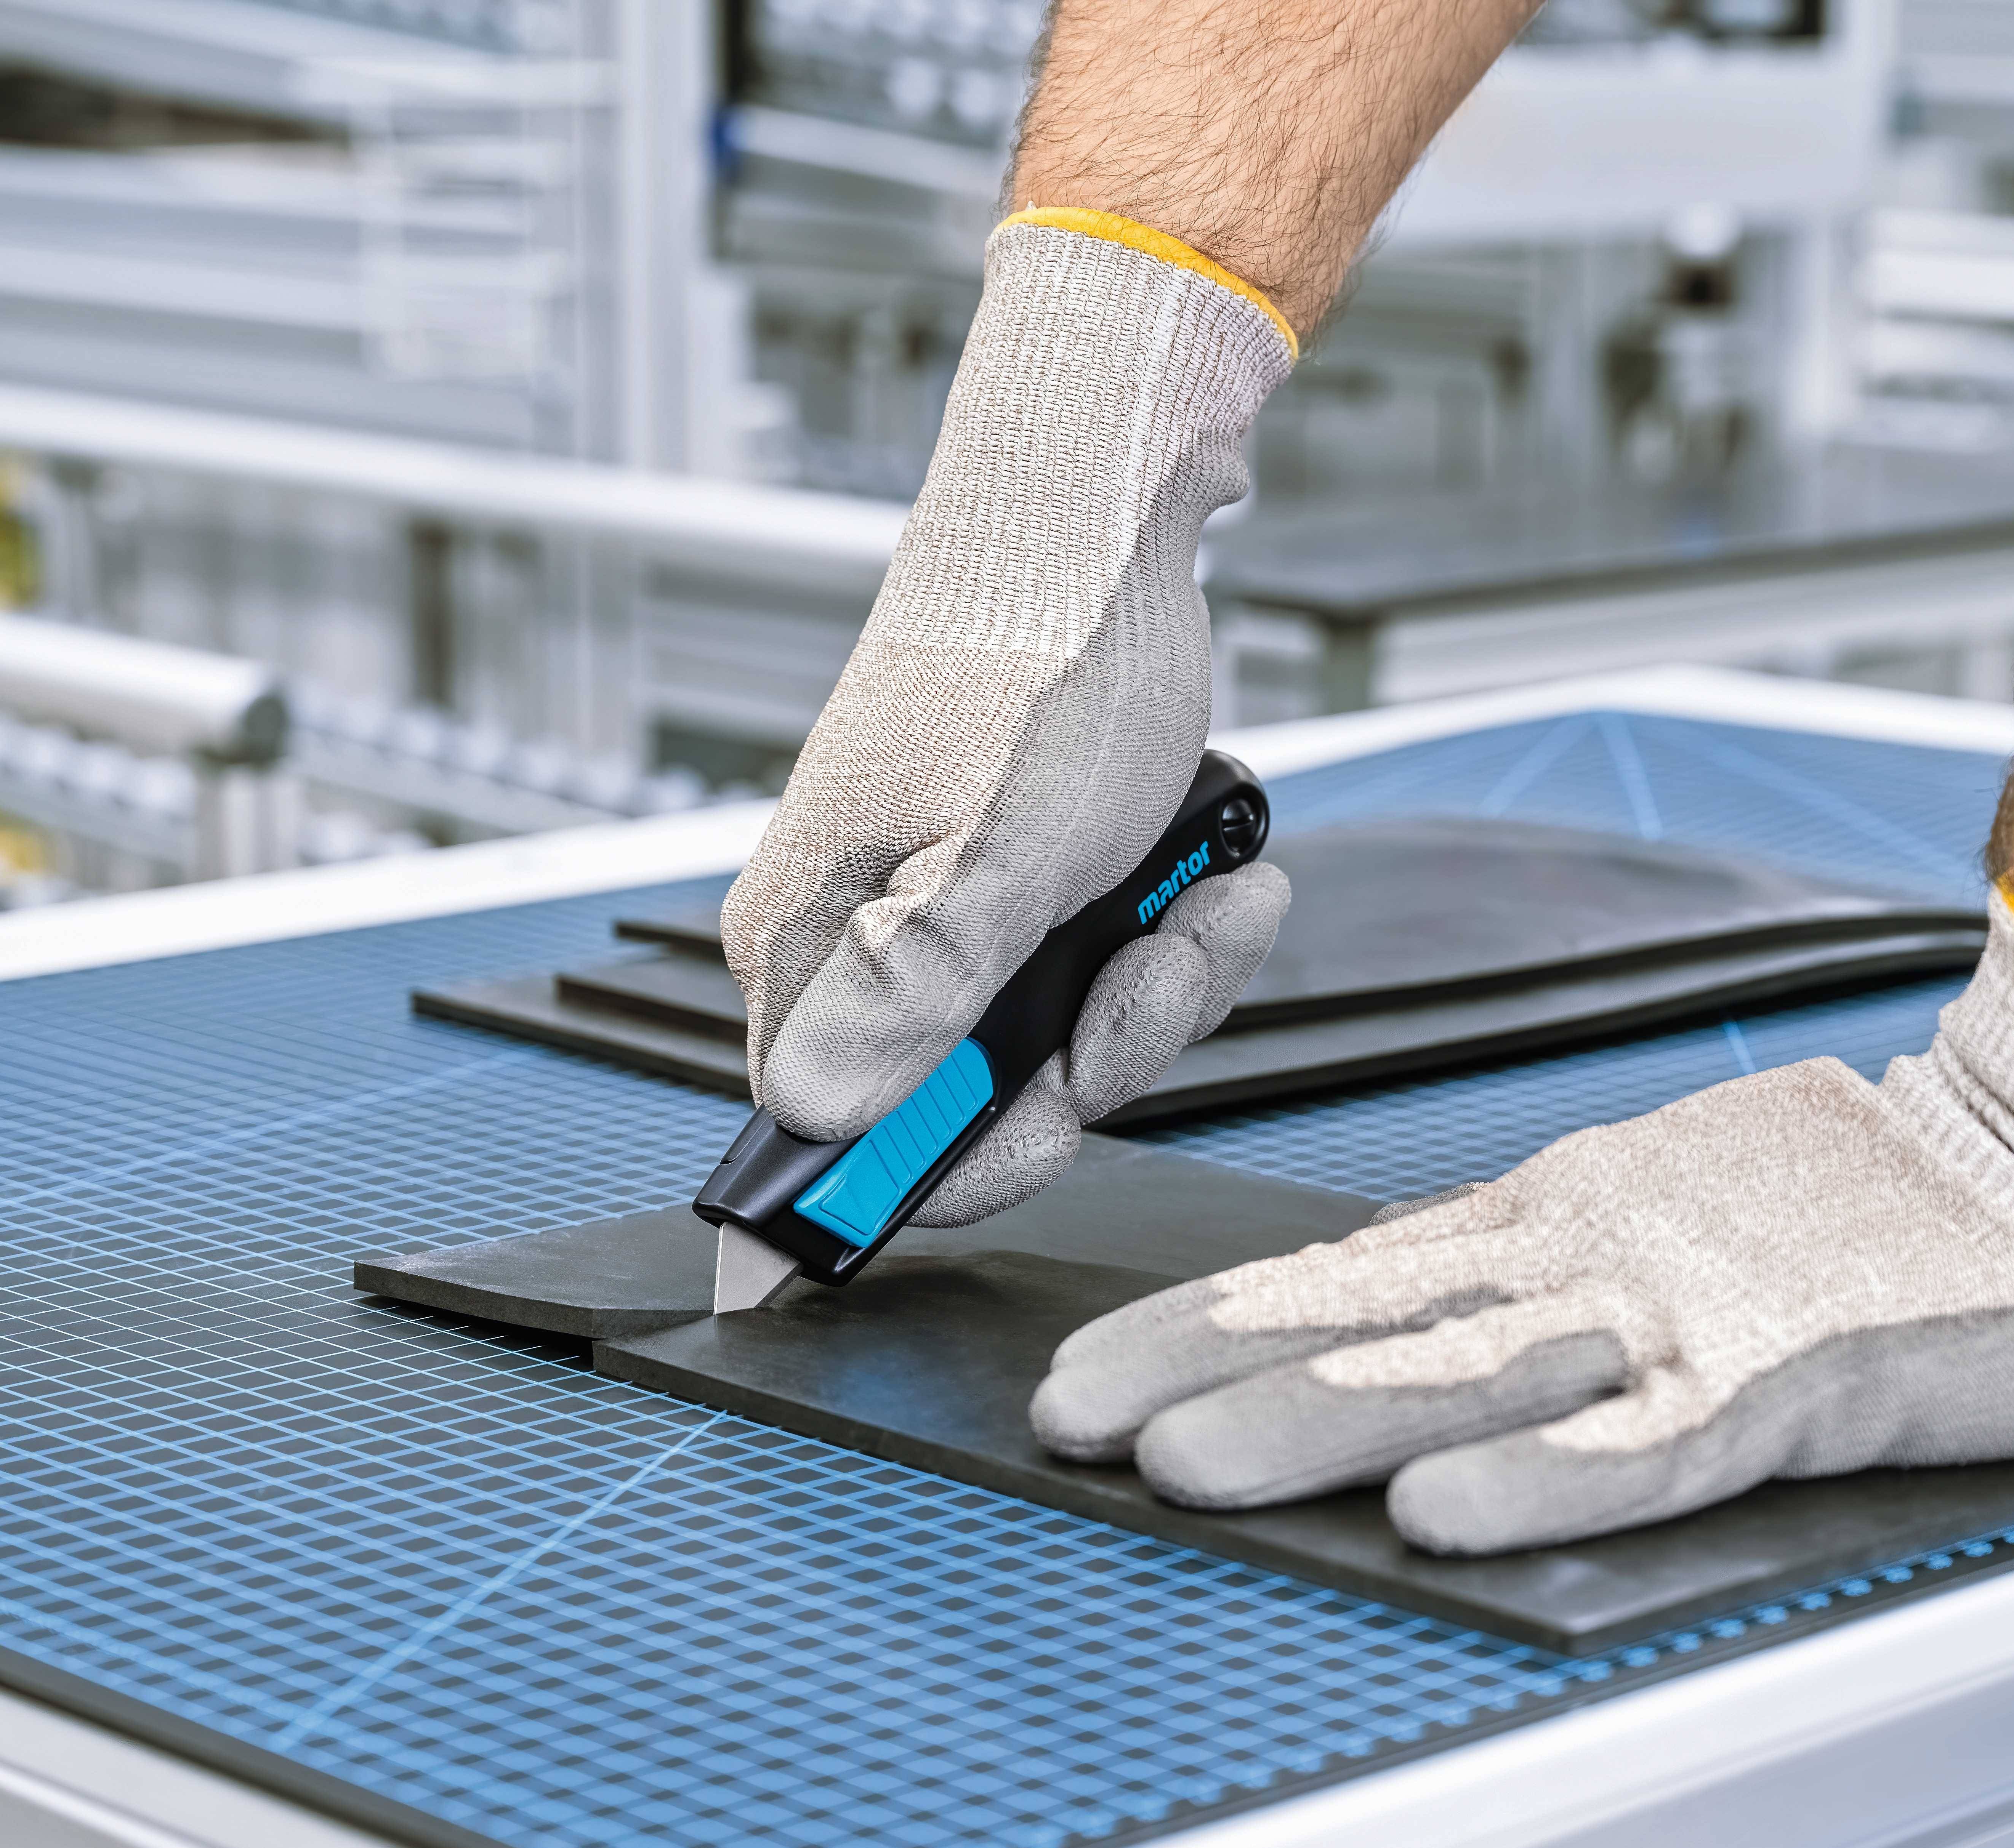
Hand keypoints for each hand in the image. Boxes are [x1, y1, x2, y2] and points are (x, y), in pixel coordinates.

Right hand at [722, 214, 1294, 1225]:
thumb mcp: (995, 862)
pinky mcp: (1005, 877)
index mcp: (806, 947)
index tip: (1064, 1114)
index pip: (848, 1145)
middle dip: (1100, 1046)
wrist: (1097, 522)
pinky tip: (1207, 869)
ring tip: (1203, 888)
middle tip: (1161, 953)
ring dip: (1157, 980)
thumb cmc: (1041, 666)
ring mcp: (933, 908)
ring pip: (1054, 1036)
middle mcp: (852, 939)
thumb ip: (909, 1003)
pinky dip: (1166, 929)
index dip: (966, 1159)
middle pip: (973, 1099)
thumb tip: (814, 1118)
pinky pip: (1091, 966)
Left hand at [1032, 891, 2013, 1552]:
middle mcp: (1602, 1254)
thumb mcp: (1661, 1225)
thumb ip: (1542, 1294)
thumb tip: (1396, 1375)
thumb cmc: (1856, 1203)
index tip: (1086, 1380)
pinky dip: (1551, 1481)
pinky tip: (1450, 1514)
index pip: (1348, 1278)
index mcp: (1567, 1220)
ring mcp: (1701, 1312)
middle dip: (1215, 1377)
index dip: (1206, 1326)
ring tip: (1193, 1469)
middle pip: (1377, 1327)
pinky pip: (1659, 1442)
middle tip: (1078, 1428)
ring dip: (1330, 1424)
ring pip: (1482, 1378)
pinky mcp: (1811, 1373)